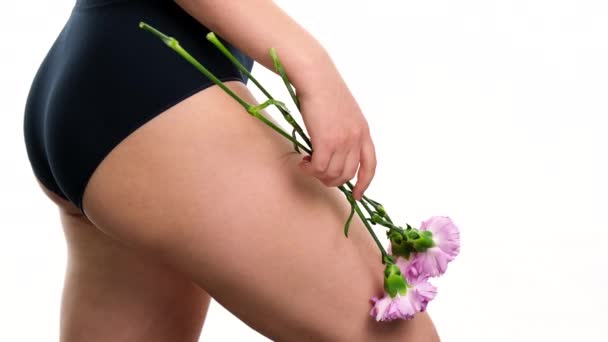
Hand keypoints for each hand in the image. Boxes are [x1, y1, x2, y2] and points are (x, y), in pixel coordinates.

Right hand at [296, 73, 376, 200]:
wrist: (316, 77)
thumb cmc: (325, 92)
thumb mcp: (345, 113)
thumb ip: (345, 133)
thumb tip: (335, 156)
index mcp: (363, 132)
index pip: (370, 165)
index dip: (364, 183)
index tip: (357, 195)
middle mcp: (356, 138)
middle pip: (347, 175)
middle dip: (331, 180)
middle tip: (316, 171)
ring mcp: (342, 141)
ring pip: (331, 174)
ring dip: (317, 174)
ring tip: (306, 163)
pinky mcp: (326, 141)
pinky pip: (319, 168)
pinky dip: (309, 169)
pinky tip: (302, 160)